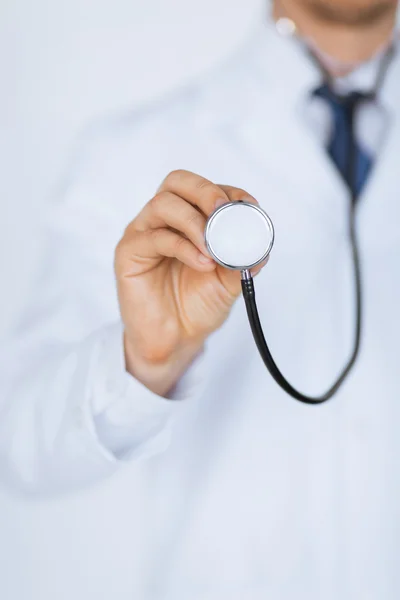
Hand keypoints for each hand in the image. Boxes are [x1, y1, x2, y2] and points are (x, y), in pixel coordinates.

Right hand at [114, 170, 265, 395]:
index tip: (249, 206)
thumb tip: (260, 243)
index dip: (227, 191)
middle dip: (206, 192)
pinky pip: (154, 237)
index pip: (203, 188)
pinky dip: (183, 247)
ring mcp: (143, 234)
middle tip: (225, 212)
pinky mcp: (129, 253)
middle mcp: (162, 220)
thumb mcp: (229, 281)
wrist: (175, 340)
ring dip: (194, 221)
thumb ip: (242, 259)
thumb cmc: (197, 306)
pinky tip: (202, 264)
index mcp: (185, 219)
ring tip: (212, 248)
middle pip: (177, 182)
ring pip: (163, 204)